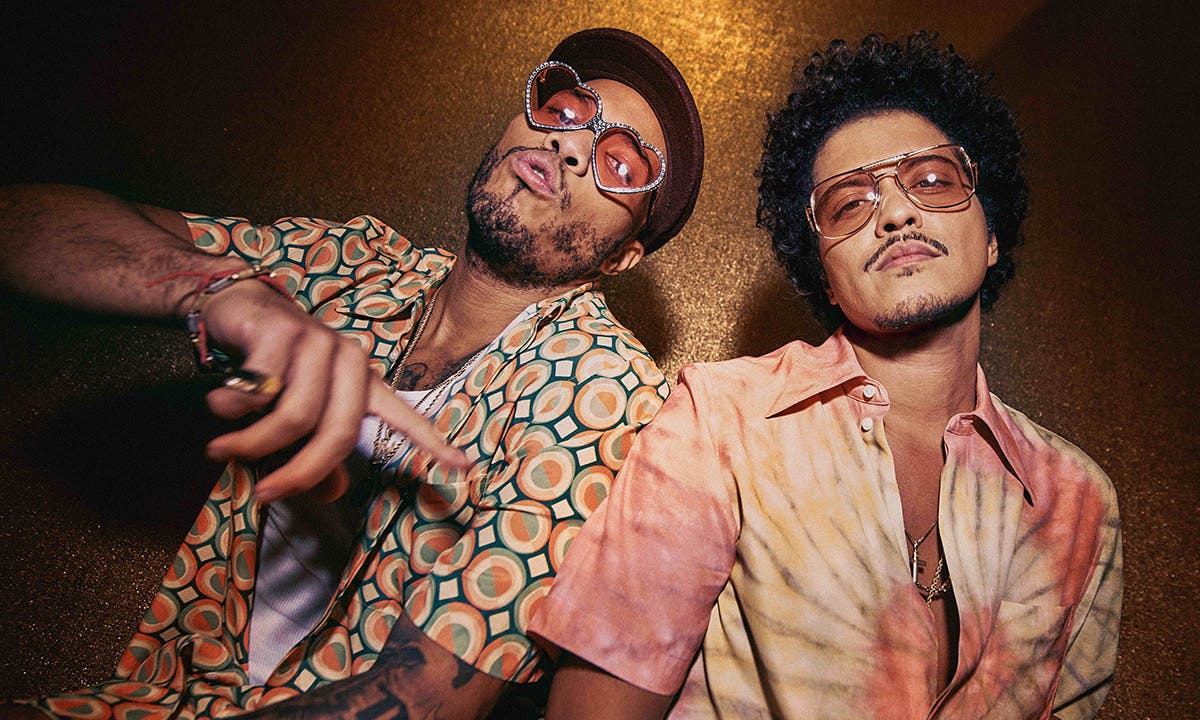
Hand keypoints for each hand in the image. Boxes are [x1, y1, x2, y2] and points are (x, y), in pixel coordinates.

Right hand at [198, 280, 468, 501]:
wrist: (239, 309)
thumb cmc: (273, 370)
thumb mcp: (299, 414)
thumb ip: (316, 451)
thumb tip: (332, 494)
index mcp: (365, 383)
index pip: (404, 417)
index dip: (432, 443)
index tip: (463, 466)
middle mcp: (351, 360)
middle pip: (337, 434)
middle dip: (299, 472)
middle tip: (266, 492)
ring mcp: (319, 342)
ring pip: (294, 417)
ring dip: (253, 443)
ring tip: (223, 449)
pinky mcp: (282, 331)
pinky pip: (259, 391)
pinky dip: (231, 409)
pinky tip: (221, 403)